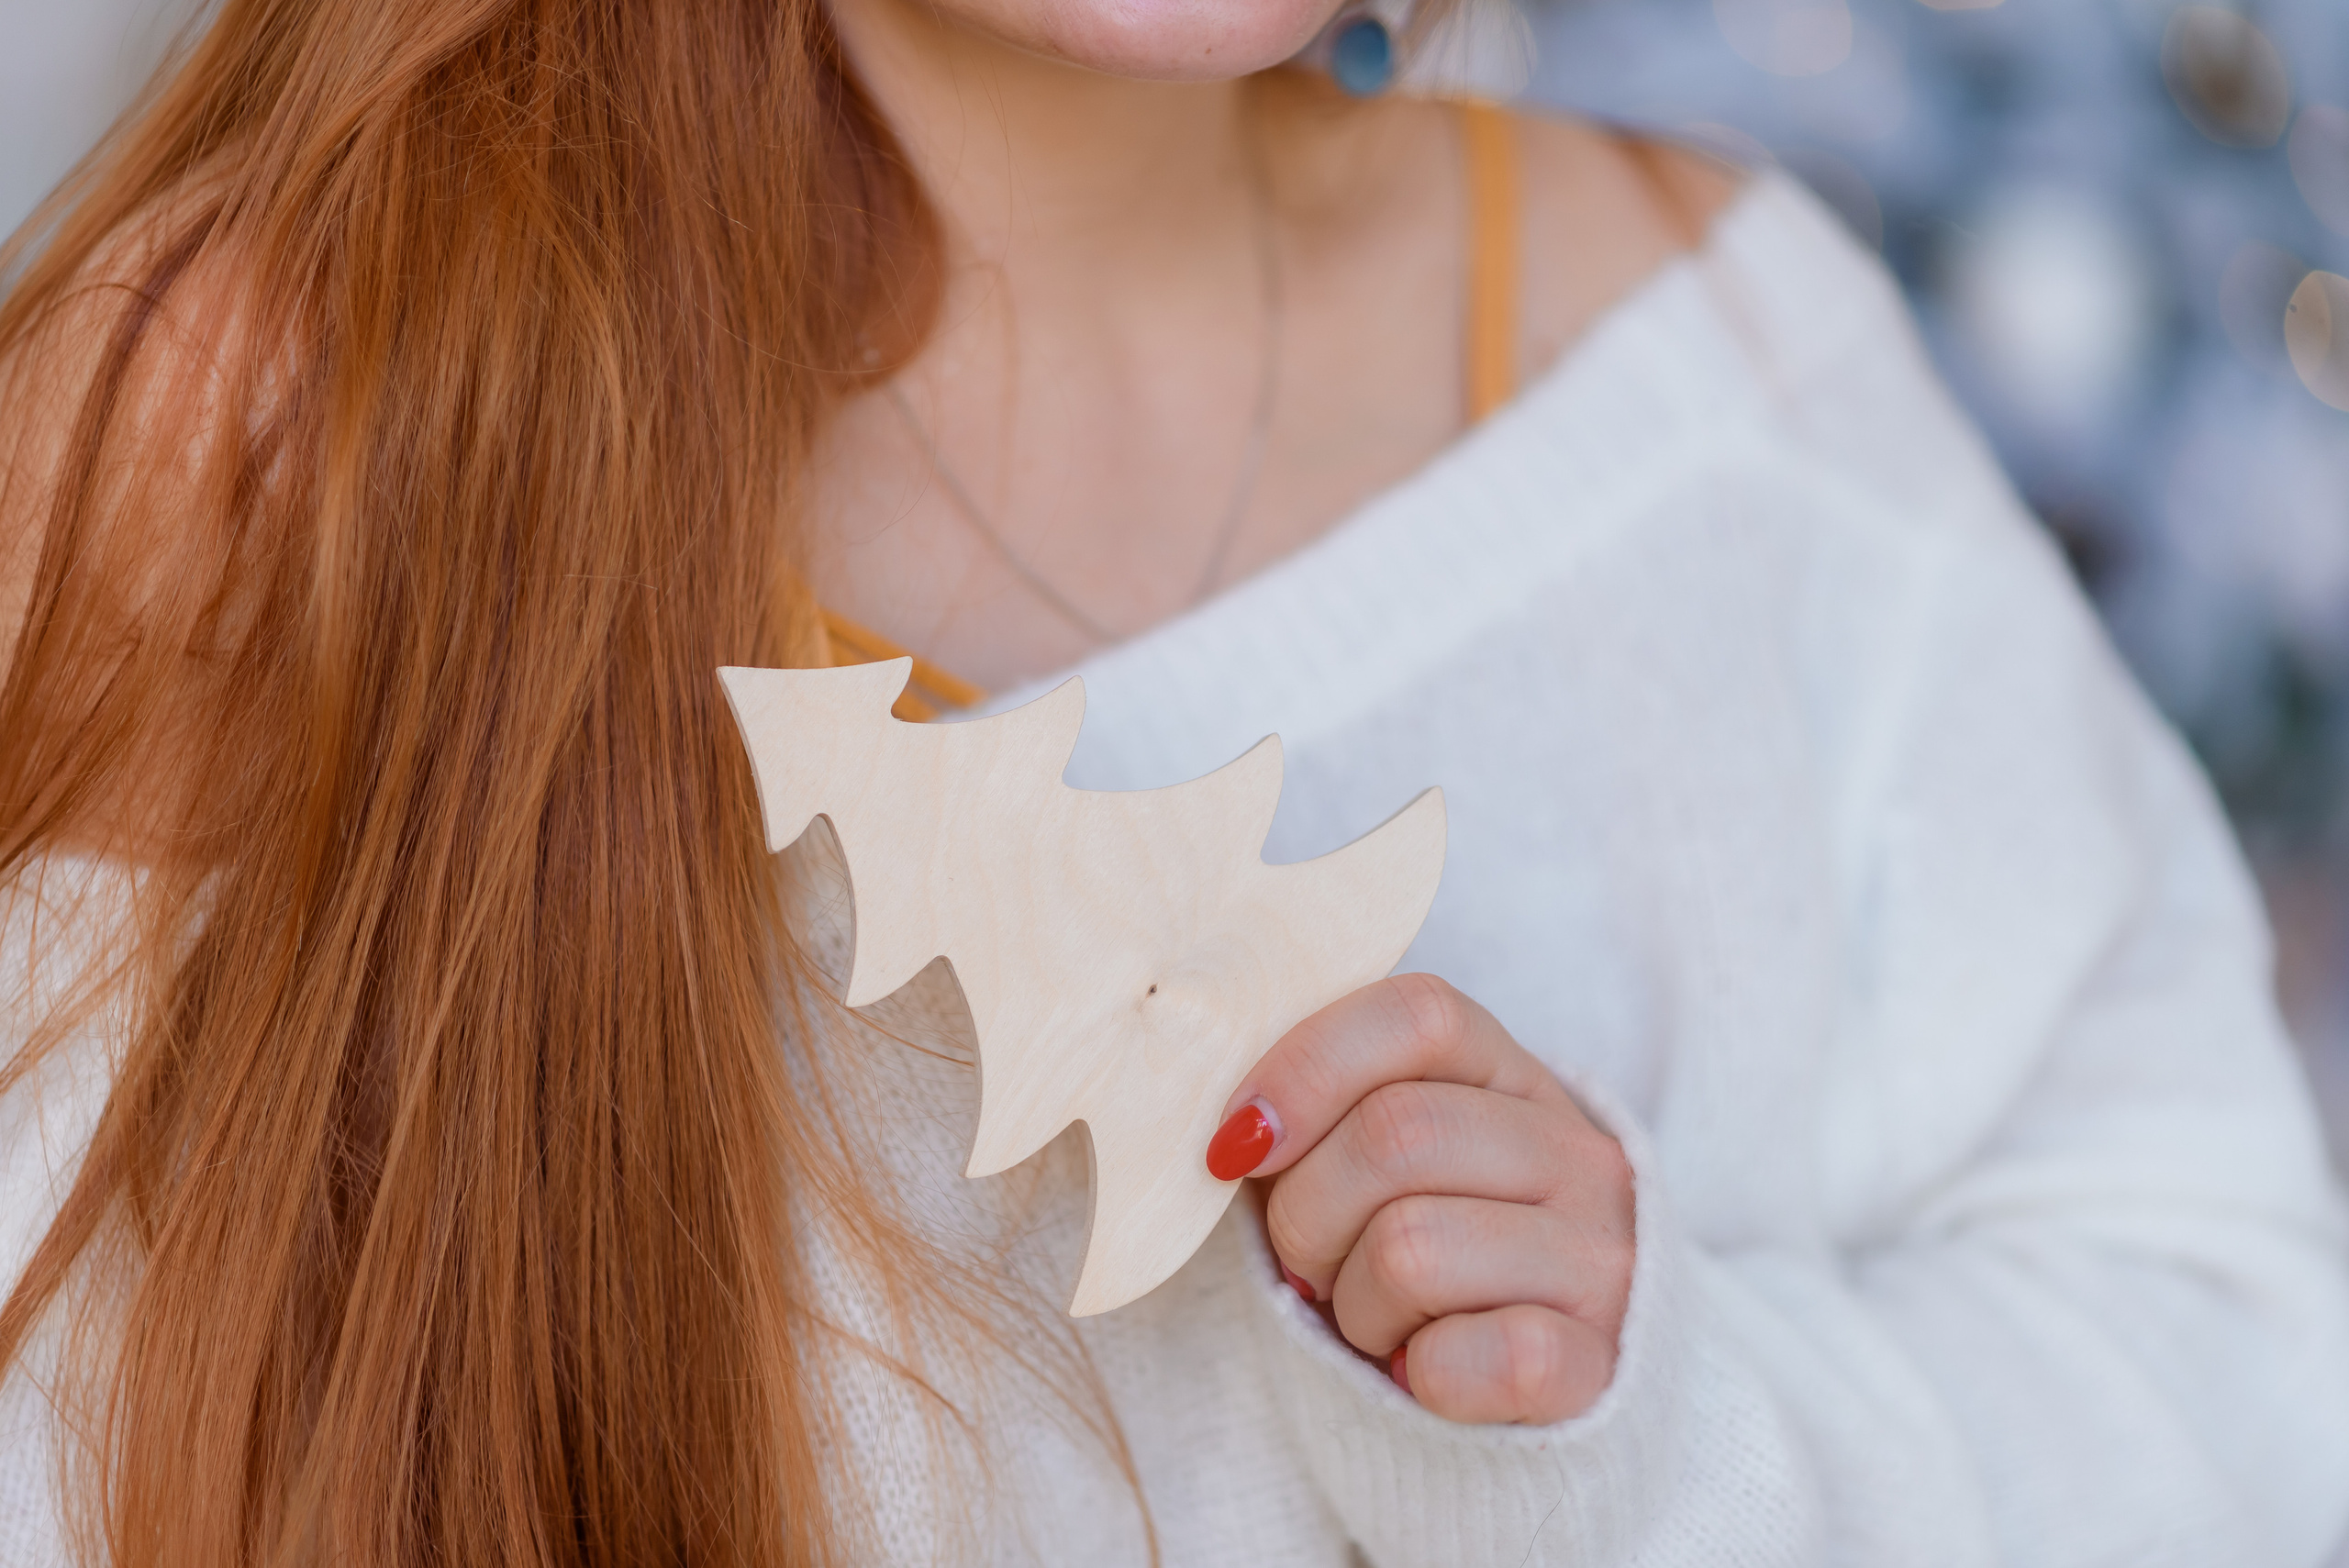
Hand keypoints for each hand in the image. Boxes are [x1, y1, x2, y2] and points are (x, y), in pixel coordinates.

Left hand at [1205, 974, 1633, 1424]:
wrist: (1548, 1379)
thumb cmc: (1428, 1249)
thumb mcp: (1382, 1159)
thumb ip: (1319, 1114)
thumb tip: (1230, 1135)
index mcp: (1515, 1078)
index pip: (1418, 1015)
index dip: (1307, 1068)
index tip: (1237, 1145)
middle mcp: (1577, 1153)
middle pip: (1396, 1133)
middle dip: (1306, 1214)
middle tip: (1307, 1263)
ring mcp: (1600, 1257)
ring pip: (1412, 1250)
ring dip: (1355, 1305)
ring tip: (1378, 1318)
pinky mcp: (1597, 1364)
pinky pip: (1464, 1359)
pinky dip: (1414, 1375)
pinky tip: (1424, 1369)